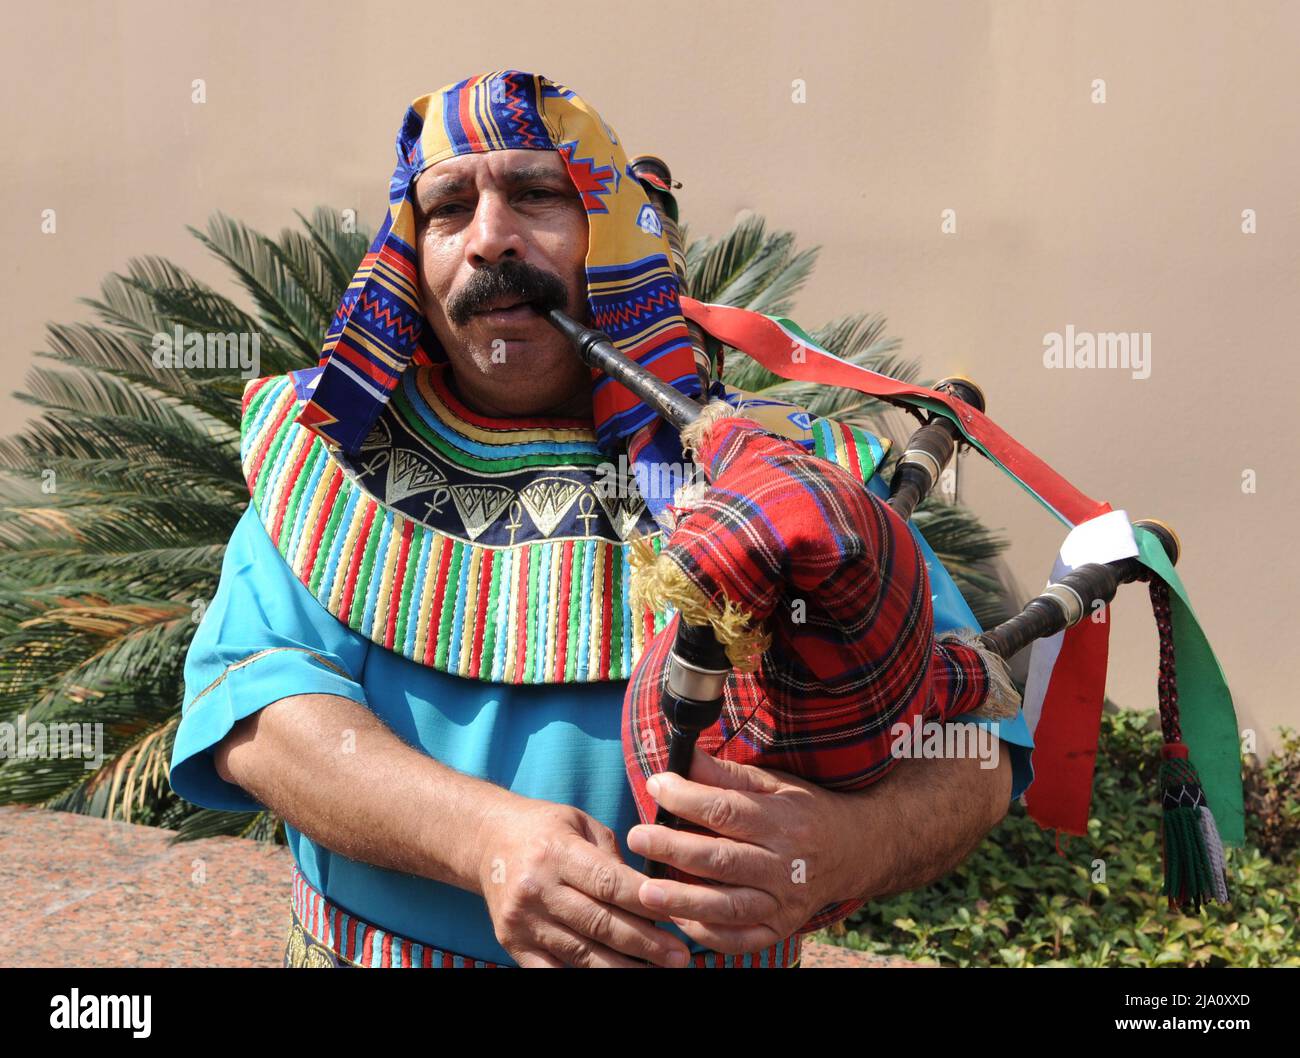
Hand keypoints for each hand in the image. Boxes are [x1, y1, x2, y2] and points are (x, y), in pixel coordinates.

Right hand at [476, 796, 693, 967]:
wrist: (486, 841)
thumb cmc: (545, 829)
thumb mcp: (580, 823)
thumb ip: (612, 856)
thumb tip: (648, 893)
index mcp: (556, 852)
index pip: (609, 883)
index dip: (645, 903)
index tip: (677, 916)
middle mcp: (536, 888)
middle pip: (599, 923)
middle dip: (645, 943)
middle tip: (680, 956)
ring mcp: (522, 921)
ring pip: (581, 954)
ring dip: (624, 968)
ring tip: (657, 972)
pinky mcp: (512, 944)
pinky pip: (553, 972)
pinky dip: (584, 978)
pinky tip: (615, 978)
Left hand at [626, 748, 857, 953]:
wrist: (855, 849)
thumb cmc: (804, 810)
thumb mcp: (773, 783)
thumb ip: (725, 774)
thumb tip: (680, 759)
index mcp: (783, 820)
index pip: (727, 811)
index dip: (687, 799)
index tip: (656, 785)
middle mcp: (786, 865)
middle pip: (722, 860)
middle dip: (674, 850)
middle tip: (638, 838)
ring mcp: (785, 902)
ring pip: (728, 906)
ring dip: (683, 901)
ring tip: (645, 892)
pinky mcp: (781, 928)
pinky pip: (740, 939)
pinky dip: (707, 935)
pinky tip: (679, 920)